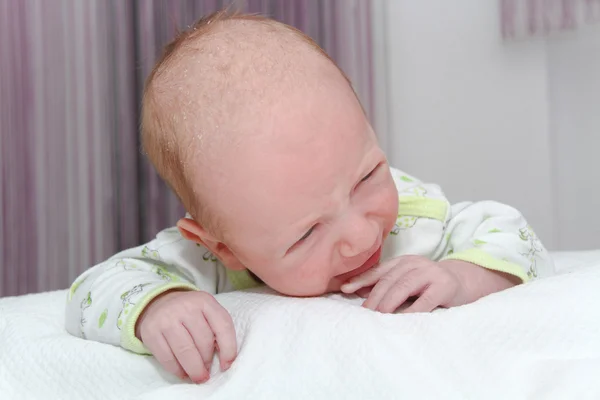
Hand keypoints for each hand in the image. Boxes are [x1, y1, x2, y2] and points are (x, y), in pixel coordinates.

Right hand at [135, 290, 236, 383]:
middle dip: (207, 362)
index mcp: (205, 301)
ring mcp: (166, 319)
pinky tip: (183, 374)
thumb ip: (218, 329)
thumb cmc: (190, 312)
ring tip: (198, 377)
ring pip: (185, 352)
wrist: (159, 303)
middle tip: (207, 373)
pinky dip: (177, 370)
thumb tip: (224, 360)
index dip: (228, 349)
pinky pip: (167, 358)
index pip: (223, 326)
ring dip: (194, 370)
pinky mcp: (151, 332)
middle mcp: (186, 307)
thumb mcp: (207, 311)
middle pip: (203, 342)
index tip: (226, 365)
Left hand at [340, 255, 516, 312]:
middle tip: (363, 314)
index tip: (345, 289)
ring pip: (403, 287)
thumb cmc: (429, 284)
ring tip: (377, 317)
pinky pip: (424, 301)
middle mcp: (414, 263)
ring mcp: (430, 273)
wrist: (464, 281)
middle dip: (373, 297)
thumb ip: (387, 284)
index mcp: (403, 261)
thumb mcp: (407, 280)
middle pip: (388, 280)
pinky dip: (411, 310)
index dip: (361, 279)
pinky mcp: (444, 286)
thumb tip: (356, 292)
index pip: (378, 271)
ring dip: (387, 303)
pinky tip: (402, 320)